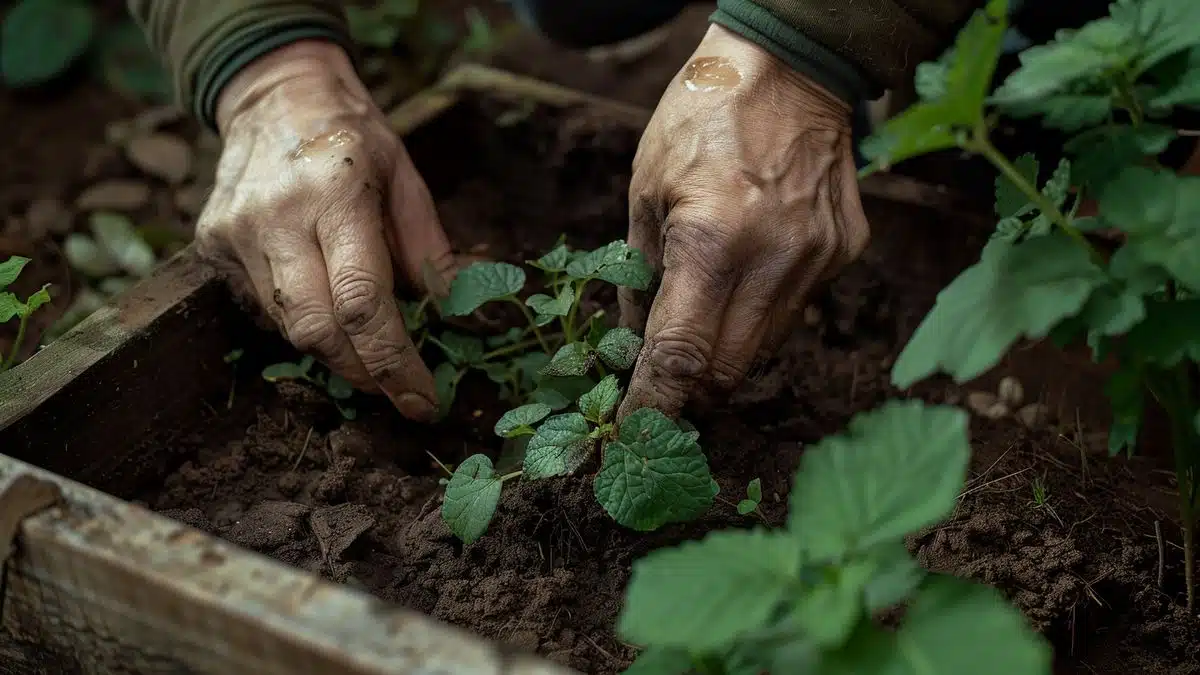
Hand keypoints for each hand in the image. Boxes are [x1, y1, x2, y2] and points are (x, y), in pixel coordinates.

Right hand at [199, 41, 451, 421]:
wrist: (273, 94)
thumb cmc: (353, 137)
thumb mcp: (406, 177)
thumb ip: (429, 251)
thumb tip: (460, 317)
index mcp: (333, 194)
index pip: (362, 303)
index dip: (394, 363)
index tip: (424, 400)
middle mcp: (275, 218)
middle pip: (316, 331)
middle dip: (364, 374)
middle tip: (401, 392)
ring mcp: (234, 234)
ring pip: (287, 327)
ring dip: (336, 351)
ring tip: (371, 347)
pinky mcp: (210, 245)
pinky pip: (262, 309)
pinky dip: (301, 320)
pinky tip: (322, 302)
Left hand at [617, 25, 869, 420]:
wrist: (789, 68)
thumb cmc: (700, 120)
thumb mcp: (645, 192)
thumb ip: (638, 277)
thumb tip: (633, 346)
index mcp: (712, 241)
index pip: (680, 355)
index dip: (655, 405)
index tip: (635, 432)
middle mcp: (774, 260)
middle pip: (727, 370)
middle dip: (689, 392)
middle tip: (661, 387)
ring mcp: (818, 260)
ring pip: (765, 349)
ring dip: (725, 356)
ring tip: (699, 327)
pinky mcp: (844, 254)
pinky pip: (795, 312)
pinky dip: (761, 317)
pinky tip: (745, 280)